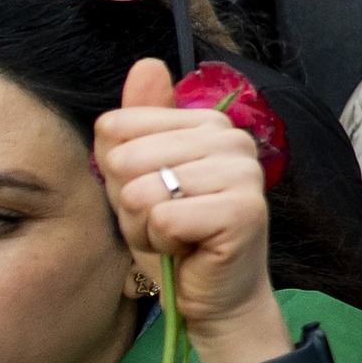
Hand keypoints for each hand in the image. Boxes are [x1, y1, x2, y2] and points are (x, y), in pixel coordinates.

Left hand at [100, 58, 332, 362]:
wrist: (213, 298)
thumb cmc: (176, 239)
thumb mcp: (139, 179)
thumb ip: (136, 125)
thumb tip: (147, 63)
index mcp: (207, 124)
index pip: (118, 127)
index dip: (118, 172)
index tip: (152, 196)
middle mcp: (233, 140)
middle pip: (127, 158)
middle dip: (130, 202)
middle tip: (164, 222)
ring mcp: (243, 174)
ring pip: (144, 190)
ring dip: (146, 226)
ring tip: (176, 237)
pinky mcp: (243, 211)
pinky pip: (164, 218)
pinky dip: (164, 244)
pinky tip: (188, 251)